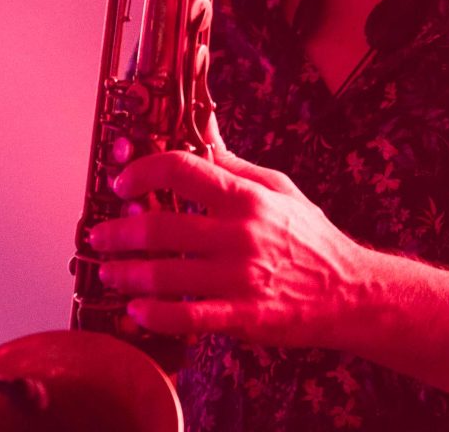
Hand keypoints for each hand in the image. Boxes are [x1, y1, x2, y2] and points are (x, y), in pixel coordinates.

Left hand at [88, 146, 364, 347]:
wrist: (348, 291)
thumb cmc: (311, 237)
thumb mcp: (278, 188)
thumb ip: (234, 165)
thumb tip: (203, 131)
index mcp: (247, 198)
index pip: (183, 171)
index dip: (144, 172)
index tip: (124, 181)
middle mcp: (240, 235)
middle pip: (161, 229)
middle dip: (120, 231)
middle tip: (100, 233)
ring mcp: (239, 279)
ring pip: (165, 276)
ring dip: (127, 274)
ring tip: (109, 271)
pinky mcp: (241, 317)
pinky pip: (186, 318)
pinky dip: (154, 316)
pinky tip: (136, 312)